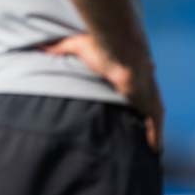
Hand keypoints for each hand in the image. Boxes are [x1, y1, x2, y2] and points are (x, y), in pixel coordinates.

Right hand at [43, 33, 163, 151]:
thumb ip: (59, 48)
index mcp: (124, 70)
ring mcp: (147, 96)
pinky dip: (155, 136)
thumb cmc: (101, 48)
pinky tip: (154, 148)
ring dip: (147, 126)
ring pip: (149, 114)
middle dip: (138, 109)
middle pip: (140, 100)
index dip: (126, 91)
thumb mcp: (76, 46)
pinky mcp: (151, 106)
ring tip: (143, 141)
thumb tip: (39, 46)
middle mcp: (139, 83)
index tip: (123, 98)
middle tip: (131, 120)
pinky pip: (154, 124)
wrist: (123, 54)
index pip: (126, 83)